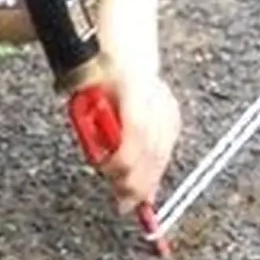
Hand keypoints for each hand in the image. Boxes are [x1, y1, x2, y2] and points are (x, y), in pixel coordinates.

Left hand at [101, 65, 181, 212]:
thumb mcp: (85, 101)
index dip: (123, 157)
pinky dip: (155, 170)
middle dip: (137, 180)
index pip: (136, 128)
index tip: (107, 175)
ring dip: (148, 181)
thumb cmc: (95, 80)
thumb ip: (94, 131)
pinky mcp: (174, 116)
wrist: (120, 56)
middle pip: (153, 146)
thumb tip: (101, 163)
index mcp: (133, 86)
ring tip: (133, 202)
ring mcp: (169, 106)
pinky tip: (147, 188)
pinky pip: (167, 150)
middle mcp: (158, 96)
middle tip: (123, 204)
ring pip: (163, 151)